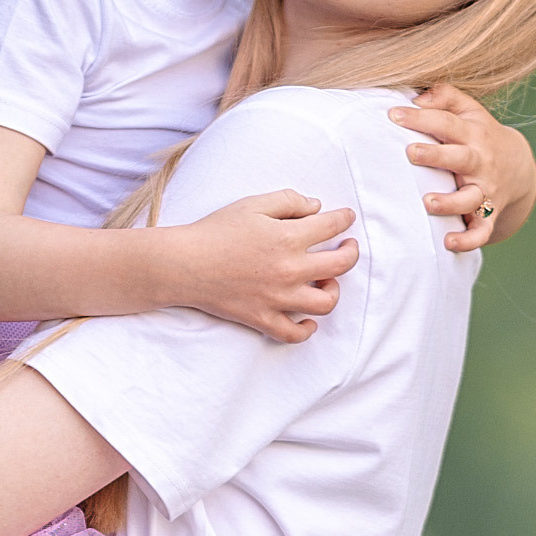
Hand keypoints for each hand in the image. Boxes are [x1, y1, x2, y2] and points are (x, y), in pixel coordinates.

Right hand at [171, 188, 359, 343]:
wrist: (184, 264)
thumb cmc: (216, 230)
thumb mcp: (253, 204)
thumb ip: (289, 201)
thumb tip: (317, 208)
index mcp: (289, 237)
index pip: (333, 226)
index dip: (344, 219)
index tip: (346, 218)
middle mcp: (290, 269)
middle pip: (341, 265)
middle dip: (351, 253)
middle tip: (347, 247)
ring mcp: (278, 298)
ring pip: (326, 303)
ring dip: (333, 291)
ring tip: (327, 282)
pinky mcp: (263, 318)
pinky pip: (294, 333)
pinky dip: (307, 329)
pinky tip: (308, 319)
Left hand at [392, 84, 535, 252]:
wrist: (519, 168)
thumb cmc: (482, 135)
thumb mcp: (471, 110)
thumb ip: (446, 96)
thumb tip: (418, 97)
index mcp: (473, 134)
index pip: (446, 123)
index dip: (421, 118)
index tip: (393, 115)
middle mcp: (480, 162)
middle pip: (460, 158)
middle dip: (436, 156)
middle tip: (411, 152)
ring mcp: (486, 190)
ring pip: (470, 199)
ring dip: (449, 203)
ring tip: (427, 202)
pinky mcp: (489, 215)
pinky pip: (480, 231)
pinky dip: (468, 240)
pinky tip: (448, 242)